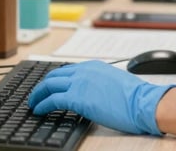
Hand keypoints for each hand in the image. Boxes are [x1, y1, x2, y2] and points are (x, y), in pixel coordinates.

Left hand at [28, 60, 174, 134]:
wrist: (142, 102)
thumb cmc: (135, 97)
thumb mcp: (113, 82)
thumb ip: (99, 83)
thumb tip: (92, 93)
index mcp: (93, 66)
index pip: (67, 70)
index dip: (55, 79)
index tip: (49, 86)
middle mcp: (84, 70)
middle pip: (54, 75)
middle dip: (42, 85)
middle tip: (36, 94)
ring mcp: (79, 83)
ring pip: (49, 85)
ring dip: (38, 94)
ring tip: (33, 103)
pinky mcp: (77, 98)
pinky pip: (52, 100)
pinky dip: (42, 104)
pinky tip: (38, 110)